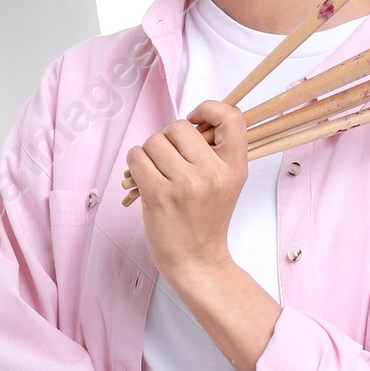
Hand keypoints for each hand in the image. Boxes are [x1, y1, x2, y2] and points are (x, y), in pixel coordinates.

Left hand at [126, 98, 248, 288]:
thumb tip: (192, 119)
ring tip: (157, 173)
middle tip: (170, 160)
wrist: (197, 261)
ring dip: (149, 153)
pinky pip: (137, 157)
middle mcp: (212, 173)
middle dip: (169, 139)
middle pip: (180, 126)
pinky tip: (143, 177)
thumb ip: (215, 151)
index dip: (209, 109)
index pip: (231, 117)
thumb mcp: (226, 183)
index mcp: (234, 167)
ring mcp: (185, 184)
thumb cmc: (206, 220)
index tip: (196, 120)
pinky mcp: (159, 195)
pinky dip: (135, 163)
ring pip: (154, 141)